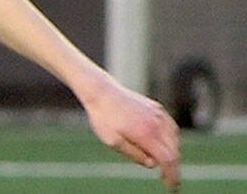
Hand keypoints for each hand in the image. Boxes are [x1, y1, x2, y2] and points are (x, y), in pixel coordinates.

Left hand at [81, 77, 181, 191]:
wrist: (100, 91)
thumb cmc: (103, 117)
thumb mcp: (112, 141)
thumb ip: (134, 154)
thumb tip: (153, 164)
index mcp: (146, 134)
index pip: (168, 160)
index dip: (173, 176)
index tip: (172, 187)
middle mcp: (157, 124)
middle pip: (174, 152)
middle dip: (172, 167)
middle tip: (166, 178)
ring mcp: (159, 114)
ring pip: (175, 140)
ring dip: (172, 153)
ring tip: (160, 161)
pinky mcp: (157, 108)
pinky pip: (171, 128)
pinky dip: (171, 139)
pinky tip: (162, 143)